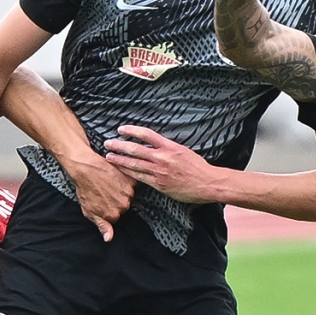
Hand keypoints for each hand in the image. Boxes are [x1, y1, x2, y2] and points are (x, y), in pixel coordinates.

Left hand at [61, 147, 132, 240]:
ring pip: (128, 194)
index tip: (102, 201)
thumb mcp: (89, 211)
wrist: (85, 167)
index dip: (108, 208)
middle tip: (104, 191)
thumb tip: (109, 238)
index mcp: (113, 215)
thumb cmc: (84, 188)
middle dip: (116, 200)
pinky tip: (114, 176)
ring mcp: (129, 192)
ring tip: (108, 183)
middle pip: (124, 205)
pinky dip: (125, 180)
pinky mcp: (131, 180)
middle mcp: (124, 205)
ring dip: (121, 190)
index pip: (116, 216)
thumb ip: (102, 225)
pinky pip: (132, 183)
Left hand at [105, 126, 222, 203]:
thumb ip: (168, 148)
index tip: (121, 129)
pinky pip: (140, 178)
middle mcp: (163, 158)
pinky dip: (129, 173)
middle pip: (135, 149)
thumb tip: (155, 144)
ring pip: (134, 164)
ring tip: (108, 157)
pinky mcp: (159, 185)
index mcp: (170, 147)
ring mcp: (160, 172)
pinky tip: (121, 170)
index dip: (131, 131)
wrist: (208, 183)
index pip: (146, 134)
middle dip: (119, 146)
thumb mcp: (184, 151)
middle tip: (107, 143)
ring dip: (119, 160)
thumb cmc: (198, 167)